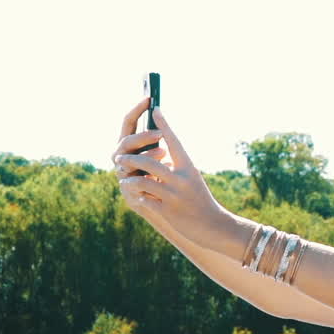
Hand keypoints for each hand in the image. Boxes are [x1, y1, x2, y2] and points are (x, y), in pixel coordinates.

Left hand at [112, 97, 224, 244]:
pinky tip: (136, 197)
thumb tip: (158, 154)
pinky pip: (145, 199)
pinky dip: (137, 197)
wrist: (213, 225)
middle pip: (149, 161)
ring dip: (129, 179)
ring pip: (142, 180)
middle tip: (120, 157)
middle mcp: (181, 178)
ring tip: (125, 180)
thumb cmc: (200, 200)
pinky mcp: (168, 210)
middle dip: (131, 158)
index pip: (174, 140)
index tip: (155, 108)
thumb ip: (176, 168)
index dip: (164, 124)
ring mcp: (174, 194)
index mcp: (188, 167)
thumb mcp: (191, 179)